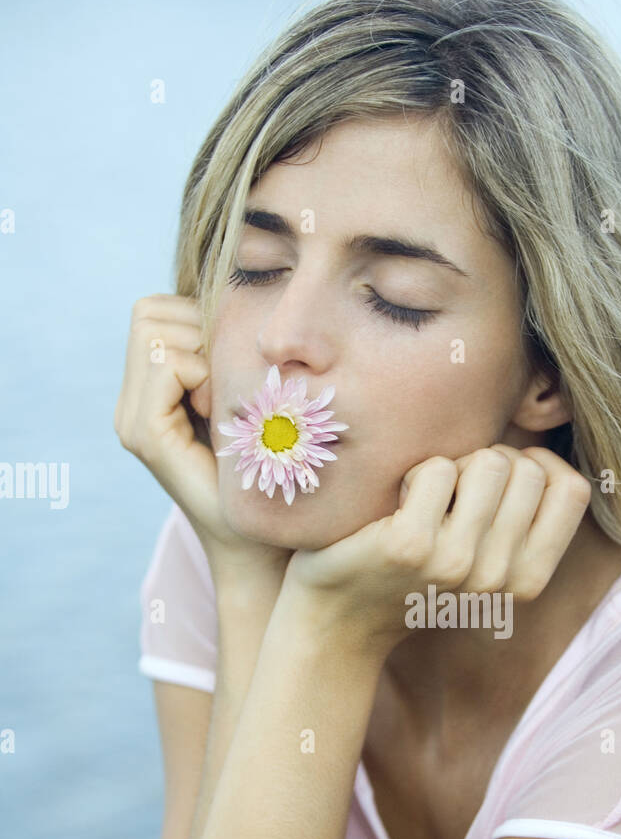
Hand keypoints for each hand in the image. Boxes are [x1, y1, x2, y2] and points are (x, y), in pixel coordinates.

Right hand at [114, 294, 292, 581]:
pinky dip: (200, 374)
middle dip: (197, 331)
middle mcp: (131, 403)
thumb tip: (247, 294)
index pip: (156, 309)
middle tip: (227, 386)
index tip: (231, 374)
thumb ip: (230, 356)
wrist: (262, 545)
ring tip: (223, 403)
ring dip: (200, 353)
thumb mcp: (251, 401)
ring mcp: (132, 419)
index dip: (199, 321)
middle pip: (148, 312)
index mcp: (151, 392)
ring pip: (154, 330)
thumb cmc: (272, 475)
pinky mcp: (143, 433)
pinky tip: (219, 414)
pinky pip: (167, 362)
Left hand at [285, 444, 592, 650]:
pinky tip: (396, 508)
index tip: (498, 483)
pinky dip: (415, 474)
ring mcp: (456, 563)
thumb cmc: (413, 574)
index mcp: (527, 582)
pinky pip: (438, 468)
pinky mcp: (411, 545)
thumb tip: (544, 447)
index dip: (538, 467)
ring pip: (489, 461)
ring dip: (453, 466)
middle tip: (451, 498)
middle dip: (488, 463)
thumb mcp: (483, 560)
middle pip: (527, 468)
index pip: (572, 491)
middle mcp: (499, 577)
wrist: (341, 621)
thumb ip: (520, 517)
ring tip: (426, 502)